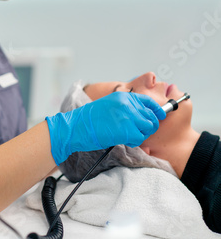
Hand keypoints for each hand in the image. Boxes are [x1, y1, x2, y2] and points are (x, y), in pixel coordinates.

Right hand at [46, 91, 165, 164]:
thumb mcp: (109, 105)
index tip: (160, 115)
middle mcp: (128, 104)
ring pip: (148, 128)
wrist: (78, 126)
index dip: (156, 109)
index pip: (148, 101)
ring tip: (127, 135)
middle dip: (148, 126)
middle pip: (151, 116)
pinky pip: (140, 138)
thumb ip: (125, 107)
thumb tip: (141, 116)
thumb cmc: (90, 119)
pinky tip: (122, 139)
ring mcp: (129, 116)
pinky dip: (133, 141)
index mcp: (123, 97)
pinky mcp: (127, 130)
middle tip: (138, 131)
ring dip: (140, 134)